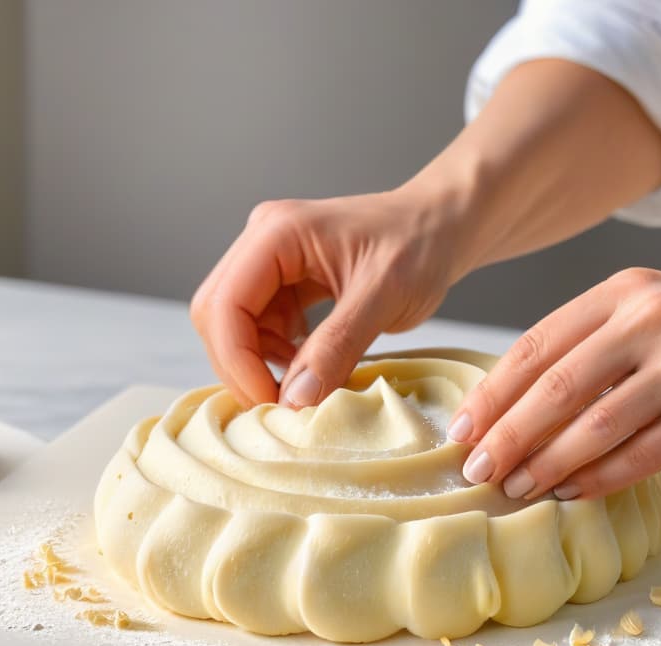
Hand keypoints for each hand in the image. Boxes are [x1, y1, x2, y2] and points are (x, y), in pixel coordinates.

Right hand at [191, 189, 466, 407]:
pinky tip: (306, 365)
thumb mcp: (383, 298)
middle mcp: (261, 241)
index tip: (271, 402)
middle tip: (279, 405)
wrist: (443, 226)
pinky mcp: (284, 282)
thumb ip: (336, 346)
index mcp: (276, 233)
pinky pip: (258, 327)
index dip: (237, 360)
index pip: (225, 303)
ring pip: (233, 325)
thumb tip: (294, 400)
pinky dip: (274, 356)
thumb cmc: (421, 245)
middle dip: (240, 366)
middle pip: (217, 315)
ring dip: (256, 363)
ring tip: (300, 385)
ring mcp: (270, 261)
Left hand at [448, 266, 660, 499]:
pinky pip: (641, 456)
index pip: (536, 346)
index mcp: (623, 294)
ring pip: (594, 426)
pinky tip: (570, 494)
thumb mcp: (650, 309)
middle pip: (556, 389)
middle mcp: (651, 322)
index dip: (492, 394)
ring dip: (545, 465)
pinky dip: (598, 479)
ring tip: (514, 488)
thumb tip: (516, 402)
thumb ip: (589, 343)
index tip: (462, 428)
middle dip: (506, 436)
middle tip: (476, 468)